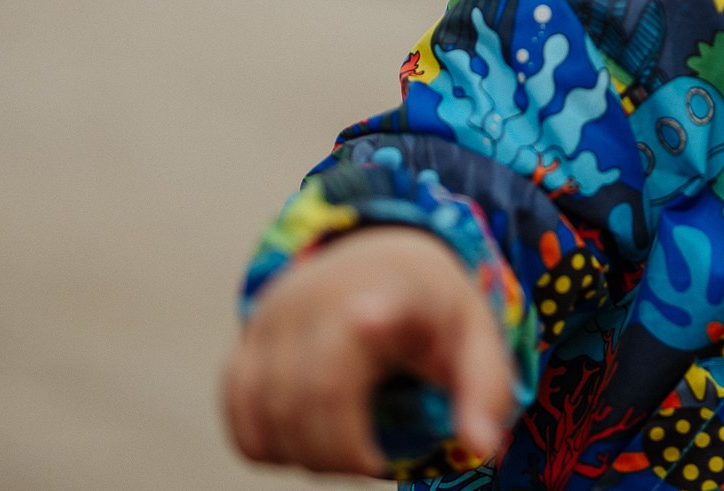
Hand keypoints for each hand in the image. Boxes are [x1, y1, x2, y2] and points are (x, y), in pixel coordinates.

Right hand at [222, 226, 515, 476]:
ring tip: (344, 450)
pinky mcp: (246, 339)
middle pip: (312, 393)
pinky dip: (265, 443)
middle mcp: (321, 297)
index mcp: (391, 292)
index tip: (368, 319)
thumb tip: (480, 450)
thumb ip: (484, 391)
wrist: (379, 259)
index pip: (371, 305)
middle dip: (340, 453)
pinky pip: (238, 411)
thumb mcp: (476, 338)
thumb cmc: (432, 311)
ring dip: (303, 454)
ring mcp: (275, 316)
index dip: (366, 320)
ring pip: (267, 411)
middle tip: (372, 463)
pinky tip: (303, 441)